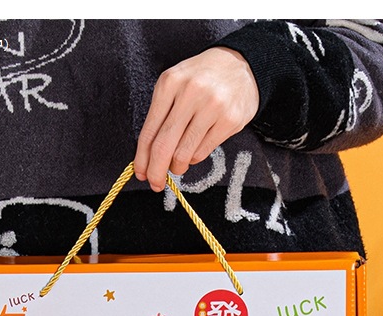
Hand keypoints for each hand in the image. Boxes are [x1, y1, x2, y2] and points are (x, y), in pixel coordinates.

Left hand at [134, 47, 259, 191]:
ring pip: (183, 154)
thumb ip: (161, 116)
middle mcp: (190, 92)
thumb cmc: (201, 78)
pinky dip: (194, 158)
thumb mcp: (176, 86)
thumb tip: (147, 158)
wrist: (241, 64)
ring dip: (177, 166)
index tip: (141, 174)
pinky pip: (202, 152)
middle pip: (164, 146)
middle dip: (156, 171)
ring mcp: (212, 106)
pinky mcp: (229, 120)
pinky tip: (194, 150)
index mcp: (170, 83)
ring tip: (178, 164)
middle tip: (155, 184)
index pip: (149, 131)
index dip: (142, 159)